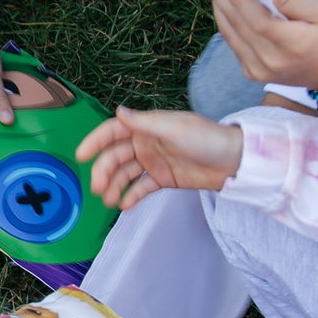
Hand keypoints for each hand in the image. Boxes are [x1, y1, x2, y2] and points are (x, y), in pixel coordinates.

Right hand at [75, 106, 243, 209]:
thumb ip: (145, 122)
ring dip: (114, 186)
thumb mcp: (176, 128)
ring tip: (109, 201)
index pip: (114, 131)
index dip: (96, 141)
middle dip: (104, 171)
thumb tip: (119, 112)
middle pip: (116, 156)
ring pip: (126, 174)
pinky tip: (124, 205)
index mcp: (148, 126)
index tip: (81, 155)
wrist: (236, 162)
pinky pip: (141, 188)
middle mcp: (147, 143)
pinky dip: (131, 196)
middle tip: (97, 188)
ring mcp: (155, 162)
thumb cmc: (209, 139)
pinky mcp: (164, 179)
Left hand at [207, 0, 317, 89]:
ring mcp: (260, 71)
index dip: (240, 2)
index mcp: (294, 45)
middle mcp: (272, 61)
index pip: (259, 22)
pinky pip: (234, 45)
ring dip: (219, 9)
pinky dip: (227, 24)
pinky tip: (222, 5)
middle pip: (239, 27)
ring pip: (231, 36)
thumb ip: (288, 1)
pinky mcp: (254, 74)